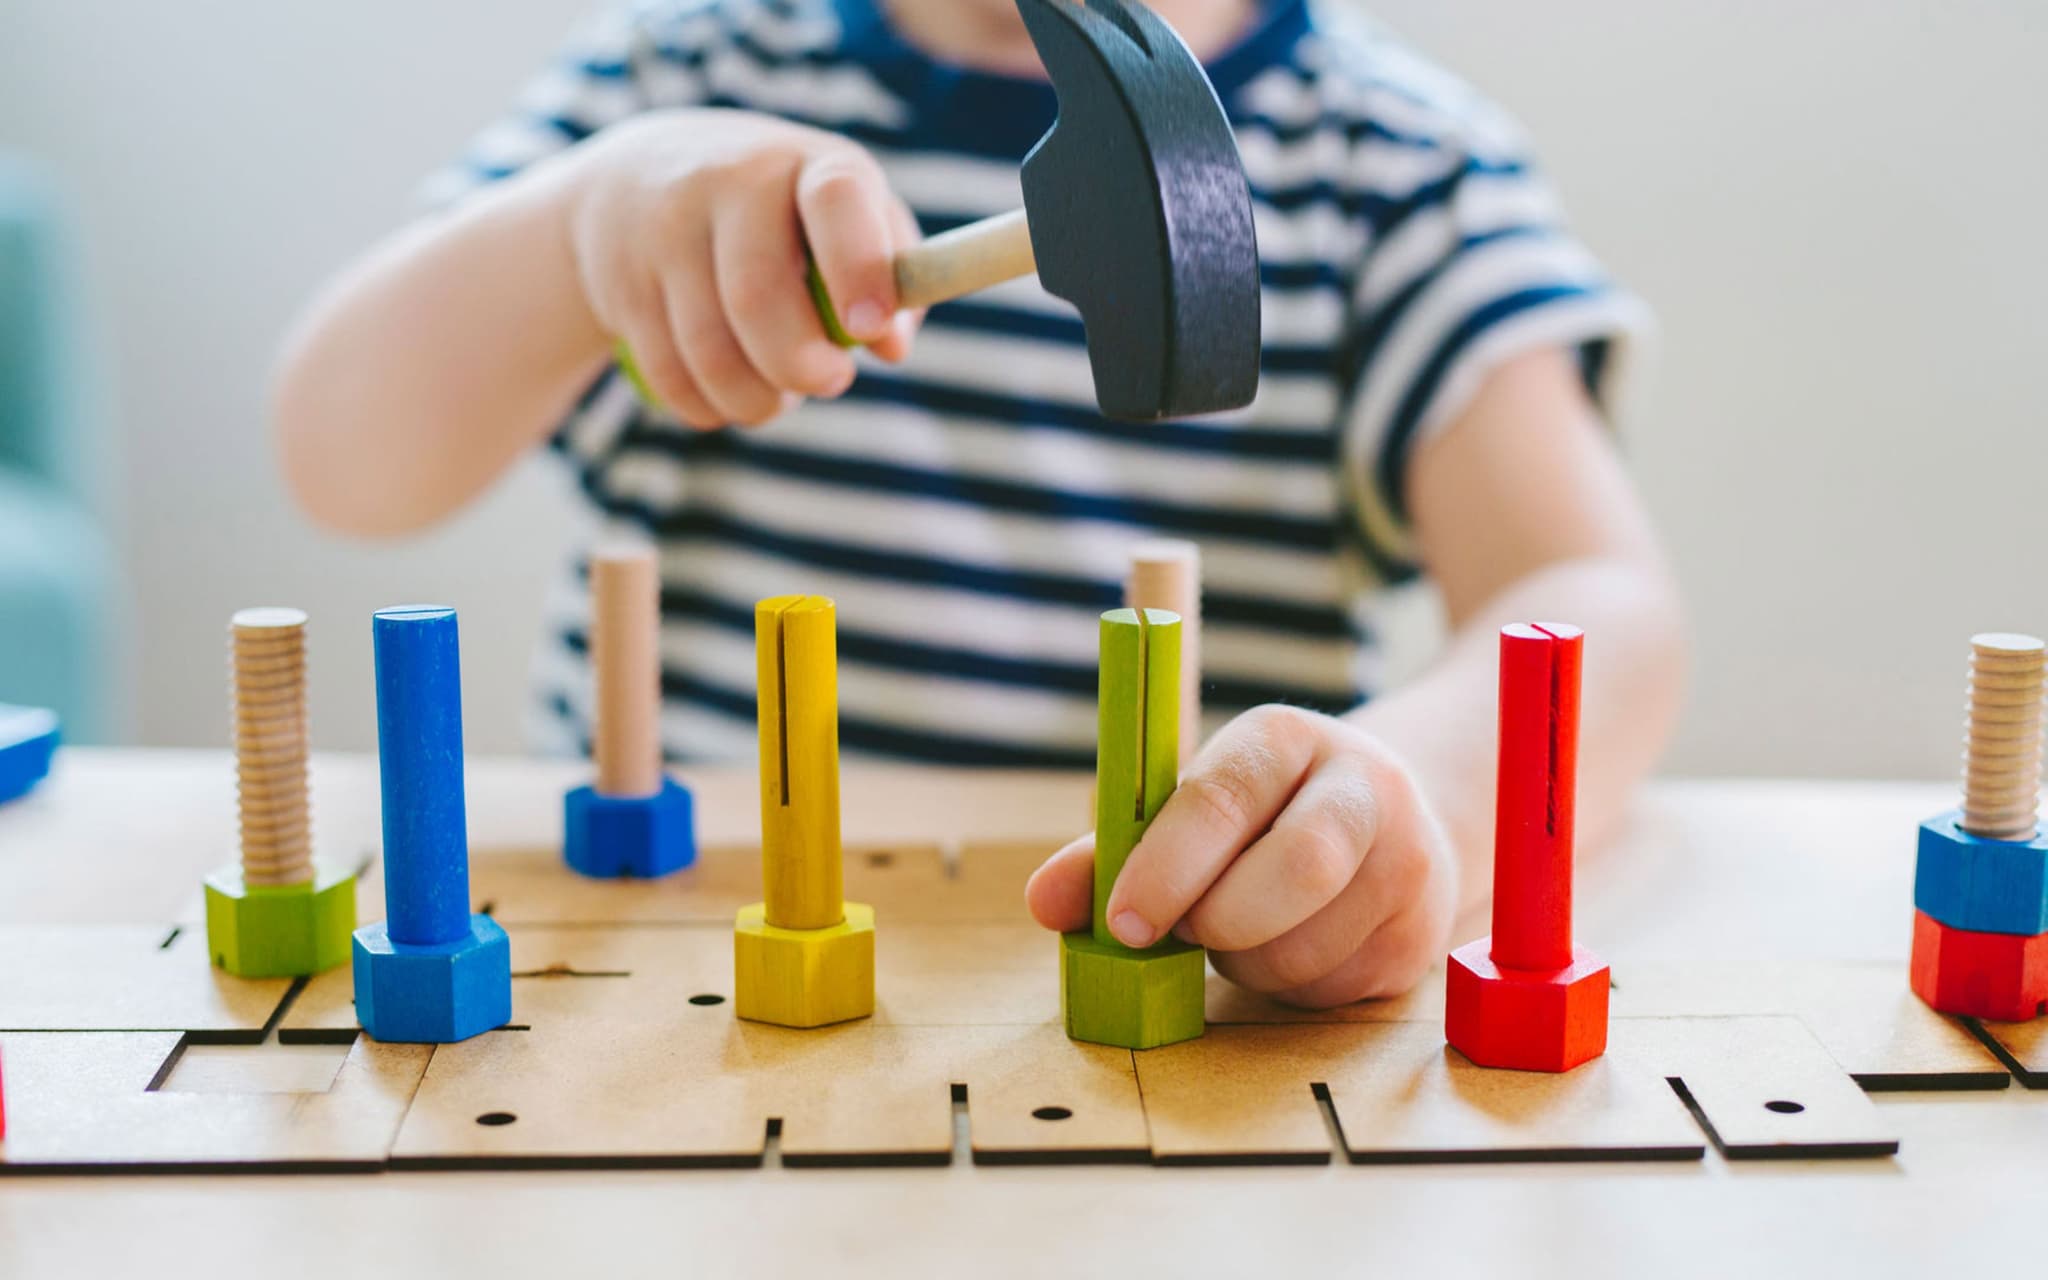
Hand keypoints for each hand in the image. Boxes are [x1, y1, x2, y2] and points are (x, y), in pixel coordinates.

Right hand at [566, 108, 921, 427]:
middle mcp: (728, 181)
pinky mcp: (621, 281)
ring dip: (755, 400)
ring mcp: (664, 229)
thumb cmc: (778, 214)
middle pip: (757, 295)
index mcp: (806, 163)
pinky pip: (669, 374)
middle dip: (800, 366)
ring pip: (710, 351)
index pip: (836, 201)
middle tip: (829, 380)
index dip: (859, 268)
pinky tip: (725, 394)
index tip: (870, 329)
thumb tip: (892, 346)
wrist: (634, 182)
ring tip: (776, 397)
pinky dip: (706, 405)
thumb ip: (889, 273)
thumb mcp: (840, 217)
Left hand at [1026, 706, 1459, 1006]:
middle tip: (1184, 933)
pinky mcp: (1418, 937)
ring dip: (1246, 963)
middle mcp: (1365, 789)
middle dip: (1219, 920)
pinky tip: (1284, 951)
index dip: (1167, 863)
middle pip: (1297, 870)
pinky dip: (1286, 988)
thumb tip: (1042, 902)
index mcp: (1287, 738)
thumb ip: (1113, 852)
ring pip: (1307, 945)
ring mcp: (1407, 864)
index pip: (1226, 795)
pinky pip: (1331, 989)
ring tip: (1236, 932)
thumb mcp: (1191, 809)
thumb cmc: (1259, 817)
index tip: (1123, 920)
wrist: (1390, 824)